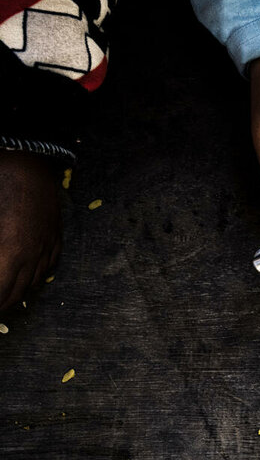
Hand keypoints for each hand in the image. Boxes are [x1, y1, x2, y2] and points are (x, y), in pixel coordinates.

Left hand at [0, 151, 60, 309]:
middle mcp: (31, 255)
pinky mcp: (54, 235)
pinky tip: (23, 280)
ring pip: (29, 284)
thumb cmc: (2, 184)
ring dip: (11, 295)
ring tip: (0, 301)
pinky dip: (32, 279)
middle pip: (12, 295)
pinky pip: (46, 267)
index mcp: (10, 252)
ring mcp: (46, 245)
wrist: (29, 158)